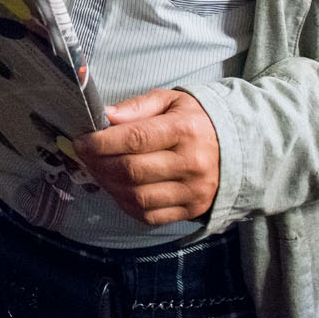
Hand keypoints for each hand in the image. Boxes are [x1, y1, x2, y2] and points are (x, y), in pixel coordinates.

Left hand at [74, 89, 220, 224]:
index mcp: (185, 130)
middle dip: (99, 164)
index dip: (101, 143)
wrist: (236, 147)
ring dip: (108, 186)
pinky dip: (125, 204)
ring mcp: (193, 191)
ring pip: (137, 197)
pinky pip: (149, 216)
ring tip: (98, 171)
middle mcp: (191, 163)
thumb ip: (136, 107)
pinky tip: (117, 188)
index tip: (82, 141)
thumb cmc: (194, 121)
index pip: (135, 139)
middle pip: (132, 171)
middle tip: (85, 156)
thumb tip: (105, 116)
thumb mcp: (170, 101)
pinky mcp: (191, 210)